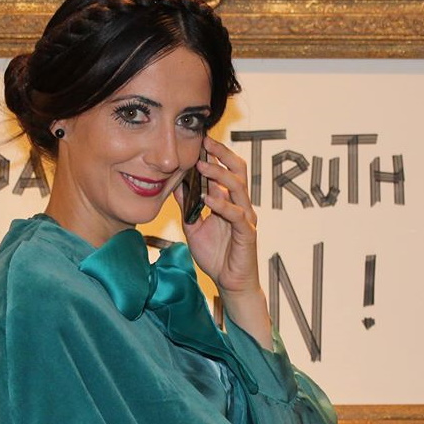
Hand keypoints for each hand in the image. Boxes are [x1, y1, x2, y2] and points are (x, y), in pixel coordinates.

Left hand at [177, 137, 272, 347]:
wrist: (230, 283)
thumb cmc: (216, 255)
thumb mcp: (194, 226)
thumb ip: (188, 206)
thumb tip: (175, 184)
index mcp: (230, 201)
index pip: (226, 170)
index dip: (215, 154)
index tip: (200, 140)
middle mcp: (241, 206)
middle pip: (238, 171)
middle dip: (222, 155)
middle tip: (205, 142)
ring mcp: (246, 219)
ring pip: (239, 188)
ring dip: (220, 175)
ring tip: (202, 165)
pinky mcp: (247, 234)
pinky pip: (237, 214)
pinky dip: (222, 204)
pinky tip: (209, 198)